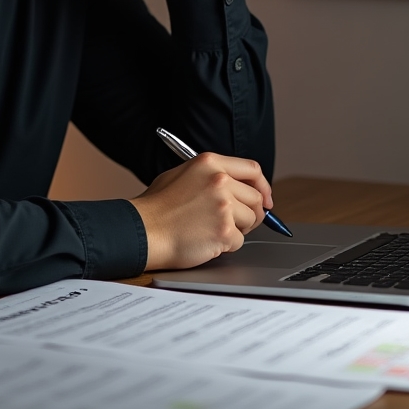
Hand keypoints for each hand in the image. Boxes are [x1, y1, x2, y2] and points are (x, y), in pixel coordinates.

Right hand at [128, 153, 273, 270]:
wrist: (143, 230)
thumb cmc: (157, 207)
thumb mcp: (182, 174)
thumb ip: (211, 175)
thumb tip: (239, 187)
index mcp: (210, 163)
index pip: (252, 170)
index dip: (263, 186)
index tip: (266, 199)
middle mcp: (219, 180)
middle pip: (256, 198)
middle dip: (251, 213)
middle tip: (236, 223)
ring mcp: (223, 205)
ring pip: (251, 220)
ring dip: (237, 230)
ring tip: (211, 229)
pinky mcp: (224, 230)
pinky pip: (239, 241)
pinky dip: (226, 245)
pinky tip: (205, 240)